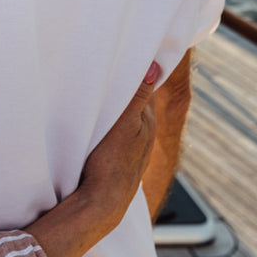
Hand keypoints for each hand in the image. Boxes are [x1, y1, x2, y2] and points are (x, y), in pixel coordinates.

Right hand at [77, 63, 160, 222]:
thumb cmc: (111, 164)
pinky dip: (112, 119)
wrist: (101, 205)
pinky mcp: (120, 156)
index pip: (147, 85)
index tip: (125, 51)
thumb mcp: (123, 125)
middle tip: (109, 65)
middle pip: (137, 99)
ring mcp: (133, 146)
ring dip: (118, 102)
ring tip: (103, 88)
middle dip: (127, 82)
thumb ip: (137, 96)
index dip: (137, 68)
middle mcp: (145, 132)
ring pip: (127, 115)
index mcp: (148, 121)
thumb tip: (156, 66)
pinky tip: (100, 119)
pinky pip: (118, 129)